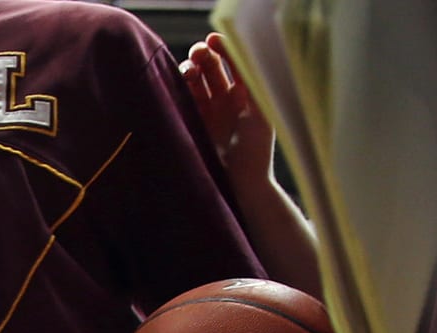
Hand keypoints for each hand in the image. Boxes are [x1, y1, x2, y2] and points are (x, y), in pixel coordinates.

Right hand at [181, 33, 275, 189]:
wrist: (241, 187)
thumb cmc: (257, 153)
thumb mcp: (261, 115)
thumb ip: (254, 86)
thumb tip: (244, 57)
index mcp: (242, 95)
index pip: (230, 63)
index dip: (222, 48)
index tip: (213, 40)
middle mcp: (223, 102)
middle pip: (209, 69)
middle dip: (202, 57)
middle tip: (198, 53)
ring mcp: (204, 114)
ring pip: (191, 82)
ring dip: (188, 71)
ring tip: (188, 71)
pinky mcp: (188, 127)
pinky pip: (178, 102)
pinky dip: (174, 90)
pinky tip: (174, 84)